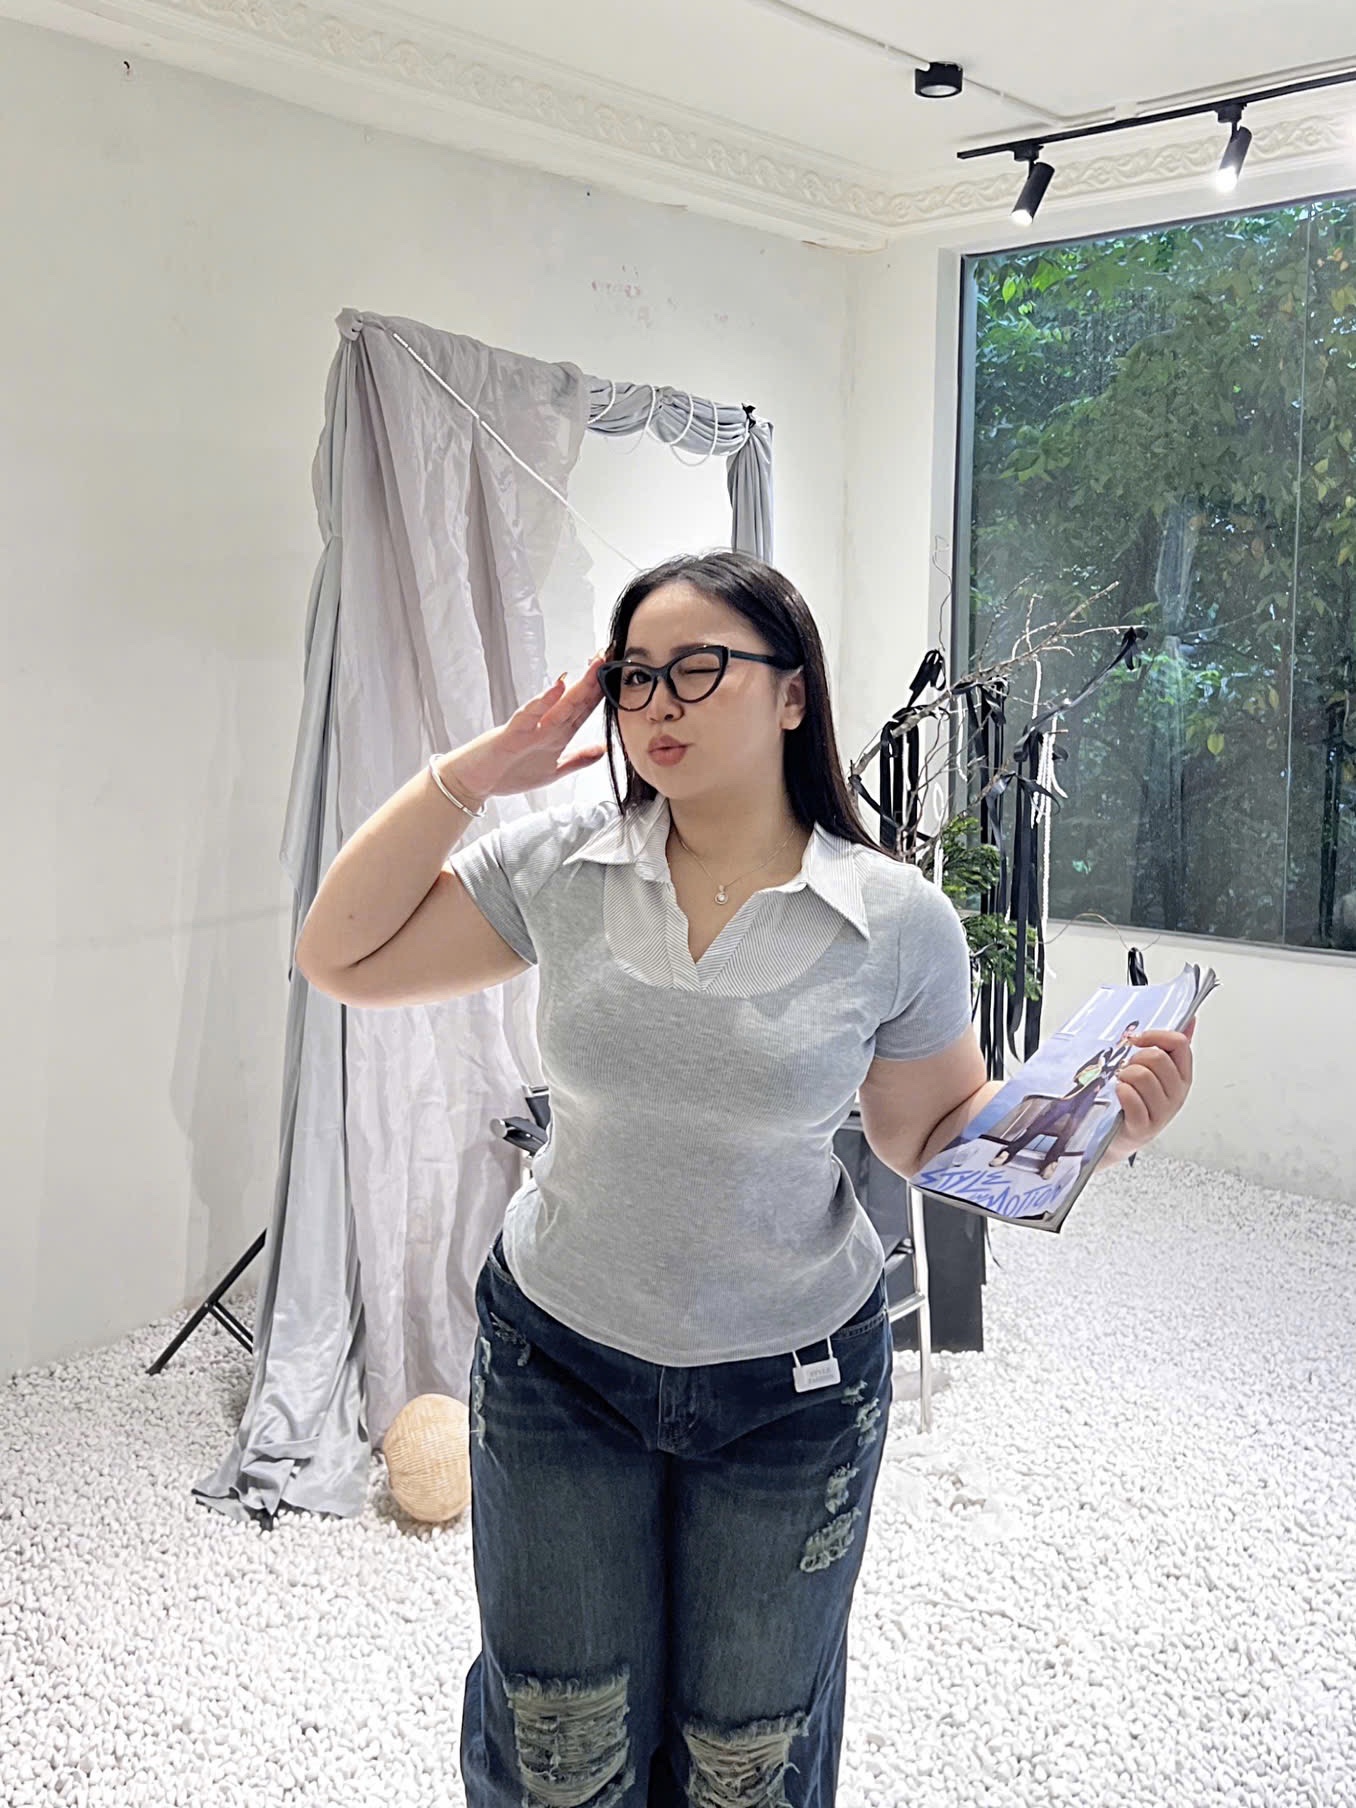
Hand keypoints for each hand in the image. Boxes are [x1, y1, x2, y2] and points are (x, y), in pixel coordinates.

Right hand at [452, 656, 608, 799]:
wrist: (475, 782)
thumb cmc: (509, 773)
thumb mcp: (553, 771)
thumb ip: (577, 759)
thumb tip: (602, 749)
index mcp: (557, 735)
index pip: (584, 710)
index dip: (602, 693)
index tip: (617, 674)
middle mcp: (546, 727)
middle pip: (576, 701)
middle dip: (594, 680)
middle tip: (610, 656)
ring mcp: (530, 728)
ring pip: (559, 704)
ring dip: (578, 686)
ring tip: (593, 666)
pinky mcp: (512, 733)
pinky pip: (530, 715)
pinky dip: (544, 701)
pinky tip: (558, 687)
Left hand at [1101, 1020, 1195, 1166]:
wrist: (1121, 1136)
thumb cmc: (1138, 1100)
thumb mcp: (1158, 1072)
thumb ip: (1173, 1046)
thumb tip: (1191, 1019)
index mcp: (1183, 1077)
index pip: (1179, 1044)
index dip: (1155, 1036)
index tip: (1138, 1039)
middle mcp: (1177, 1094)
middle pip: (1157, 1058)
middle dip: (1136, 1059)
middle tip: (1127, 1070)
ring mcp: (1162, 1113)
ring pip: (1141, 1075)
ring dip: (1124, 1076)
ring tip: (1123, 1084)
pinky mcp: (1143, 1127)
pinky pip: (1130, 1097)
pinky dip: (1120, 1091)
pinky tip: (1119, 1096)